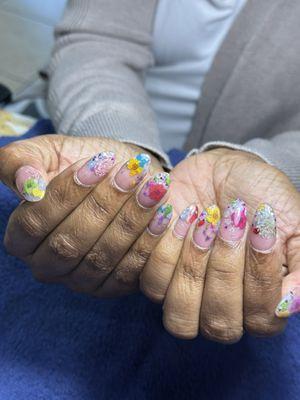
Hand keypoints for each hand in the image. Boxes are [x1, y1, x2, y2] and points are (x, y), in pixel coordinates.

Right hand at [0, 134, 172, 295]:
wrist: (120, 174)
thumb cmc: (81, 161)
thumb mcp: (48, 151)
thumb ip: (21, 162)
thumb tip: (27, 184)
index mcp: (22, 237)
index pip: (35, 222)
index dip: (67, 193)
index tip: (99, 163)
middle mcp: (47, 265)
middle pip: (69, 244)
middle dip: (104, 205)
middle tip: (133, 174)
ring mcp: (80, 280)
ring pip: (101, 258)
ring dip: (130, 221)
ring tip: (153, 187)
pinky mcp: (111, 286)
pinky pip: (129, 271)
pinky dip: (148, 242)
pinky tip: (164, 213)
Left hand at [140, 148, 299, 341]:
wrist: (225, 170)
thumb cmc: (262, 198)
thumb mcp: (293, 225)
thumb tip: (288, 306)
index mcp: (258, 303)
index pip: (261, 320)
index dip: (260, 279)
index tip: (261, 231)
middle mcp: (220, 307)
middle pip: (218, 324)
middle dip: (225, 270)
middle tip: (231, 223)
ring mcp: (185, 293)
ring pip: (180, 313)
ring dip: (194, 263)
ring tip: (205, 219)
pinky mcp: (157, 273)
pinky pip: (152, 283)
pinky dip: (165, 250)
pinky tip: (181, 217)